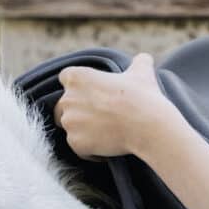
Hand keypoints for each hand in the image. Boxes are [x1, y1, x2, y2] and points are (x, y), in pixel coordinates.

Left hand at [54, 53, 185, 160]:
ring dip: (83, 131)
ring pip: (71, 128)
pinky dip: (90, 150)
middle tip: (100, 117)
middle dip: (77, 112)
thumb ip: (138, 63)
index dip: (78, 87)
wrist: (146, 125)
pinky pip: (79, 147)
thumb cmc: (142, 97)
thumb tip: (144, 59)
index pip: (65, 78)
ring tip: (105, 134)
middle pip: (63, 106)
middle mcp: (67, 99)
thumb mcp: (141, 73)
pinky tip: (107, 147)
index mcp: (77, 77)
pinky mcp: (76, 143)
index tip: (92, 94)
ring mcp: (70, 122)